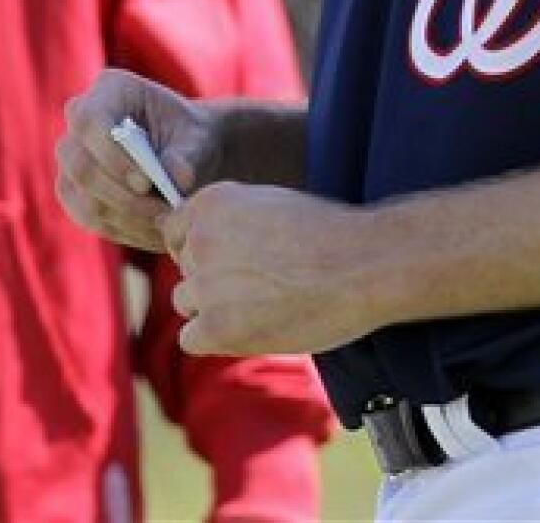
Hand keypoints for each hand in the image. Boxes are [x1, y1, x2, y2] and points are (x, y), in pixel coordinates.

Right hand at [55, 68, 221, 252]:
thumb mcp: (198, 141)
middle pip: (79, 163)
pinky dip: (120, 229)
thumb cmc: (191, 138)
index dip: (112, 155)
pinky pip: (85, 215)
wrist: (185, 153)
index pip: (90, 121)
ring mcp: (71, 155)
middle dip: (119, 194)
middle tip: (159, 213)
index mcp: (111, 88)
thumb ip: (188, 156)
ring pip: (80, 195)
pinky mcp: (72, 189)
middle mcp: (80, 117)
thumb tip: (176, 177)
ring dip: (123, 217)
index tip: (146, 183)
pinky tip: (152, 233)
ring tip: (163, 226)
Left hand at [164, 183, 380, 356]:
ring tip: (261, 306)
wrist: (362, 265)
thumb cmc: (329, 234)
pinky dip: (217, 338)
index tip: (227, 259)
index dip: (201, 247)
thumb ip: (234, 221)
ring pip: (186, 303)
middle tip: (258, 284)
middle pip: (186, 268)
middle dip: (213, 278)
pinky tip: (252, 329)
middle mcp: (200, 239)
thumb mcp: (273, 205)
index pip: (177, 230)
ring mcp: (205, 284)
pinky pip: (191, 339)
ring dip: (214, 308)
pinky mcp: (217, 327)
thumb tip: (208, 248)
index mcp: (213, 202)